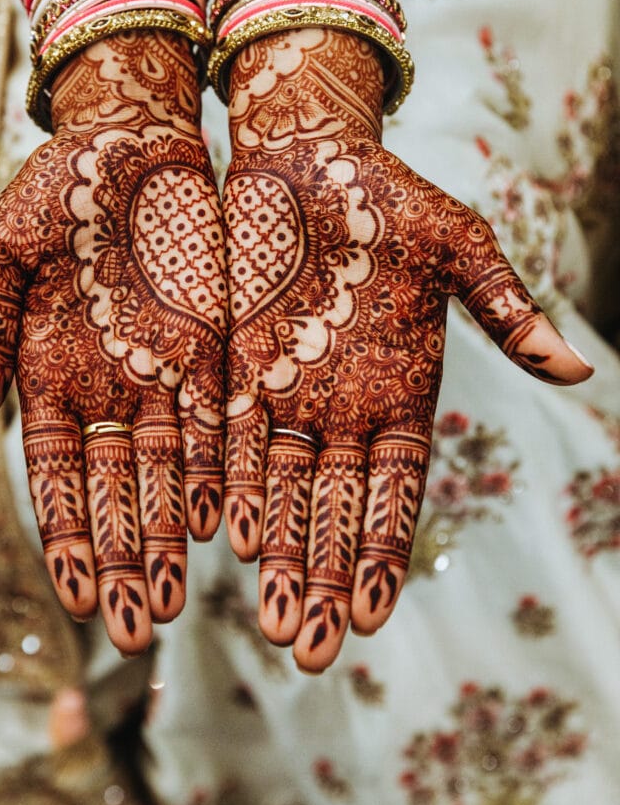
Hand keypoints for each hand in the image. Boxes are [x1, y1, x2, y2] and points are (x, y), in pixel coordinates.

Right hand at [0, 34, 226, 653]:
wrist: (135, 136)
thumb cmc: (57, 186)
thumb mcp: (4, 248)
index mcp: (47, 371)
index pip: (55, 475)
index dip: (64, 533)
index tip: (75, 594)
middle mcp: (107, 387)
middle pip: (115, 492)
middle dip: (121, 559)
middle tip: (133, 629)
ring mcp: (162, 373)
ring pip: (168, 472)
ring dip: (170, 536)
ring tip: (176, 599)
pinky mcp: (214, 348)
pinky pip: (217, 423)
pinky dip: (218, 473)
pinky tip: (224, 523)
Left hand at [223, 29, 590, 671]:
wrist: (309, 154)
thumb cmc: (393, 198)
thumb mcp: (458, 246)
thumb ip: (504, 308)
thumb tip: (576, 370)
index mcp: (403, 391)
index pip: (394, 491)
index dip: (382, 551)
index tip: (371, 616)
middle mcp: (343, 404)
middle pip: (332, 508)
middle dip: (322, 577)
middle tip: (308, 650)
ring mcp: (286, 388)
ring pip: (280, 487)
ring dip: (277, 552)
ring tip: (271, 621)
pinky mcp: (234, 362)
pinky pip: (228, 435)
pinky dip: (229, 483)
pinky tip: (227, 536)